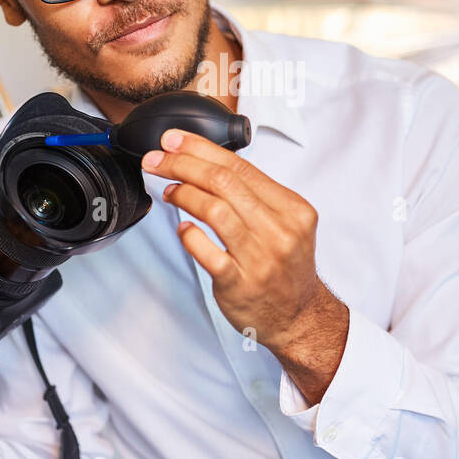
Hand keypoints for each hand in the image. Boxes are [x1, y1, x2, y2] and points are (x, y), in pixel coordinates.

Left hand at [141, 128, 335, 353]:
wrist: (300, 317)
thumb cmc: (286, 268)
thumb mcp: (288, 223)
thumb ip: (256, 196)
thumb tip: (207, 162)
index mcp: (292, 209)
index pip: (241, 166)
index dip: (201, 148)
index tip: (173, 141)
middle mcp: (279, 231)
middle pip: (224, 182)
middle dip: (183, 164)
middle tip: (158, 159)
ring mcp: (260, 258)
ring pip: (214, 209)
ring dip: (183, 193)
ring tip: (169, 191)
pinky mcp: (238, 283)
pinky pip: (205, 250)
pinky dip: (188, 234)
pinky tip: (183, 227)